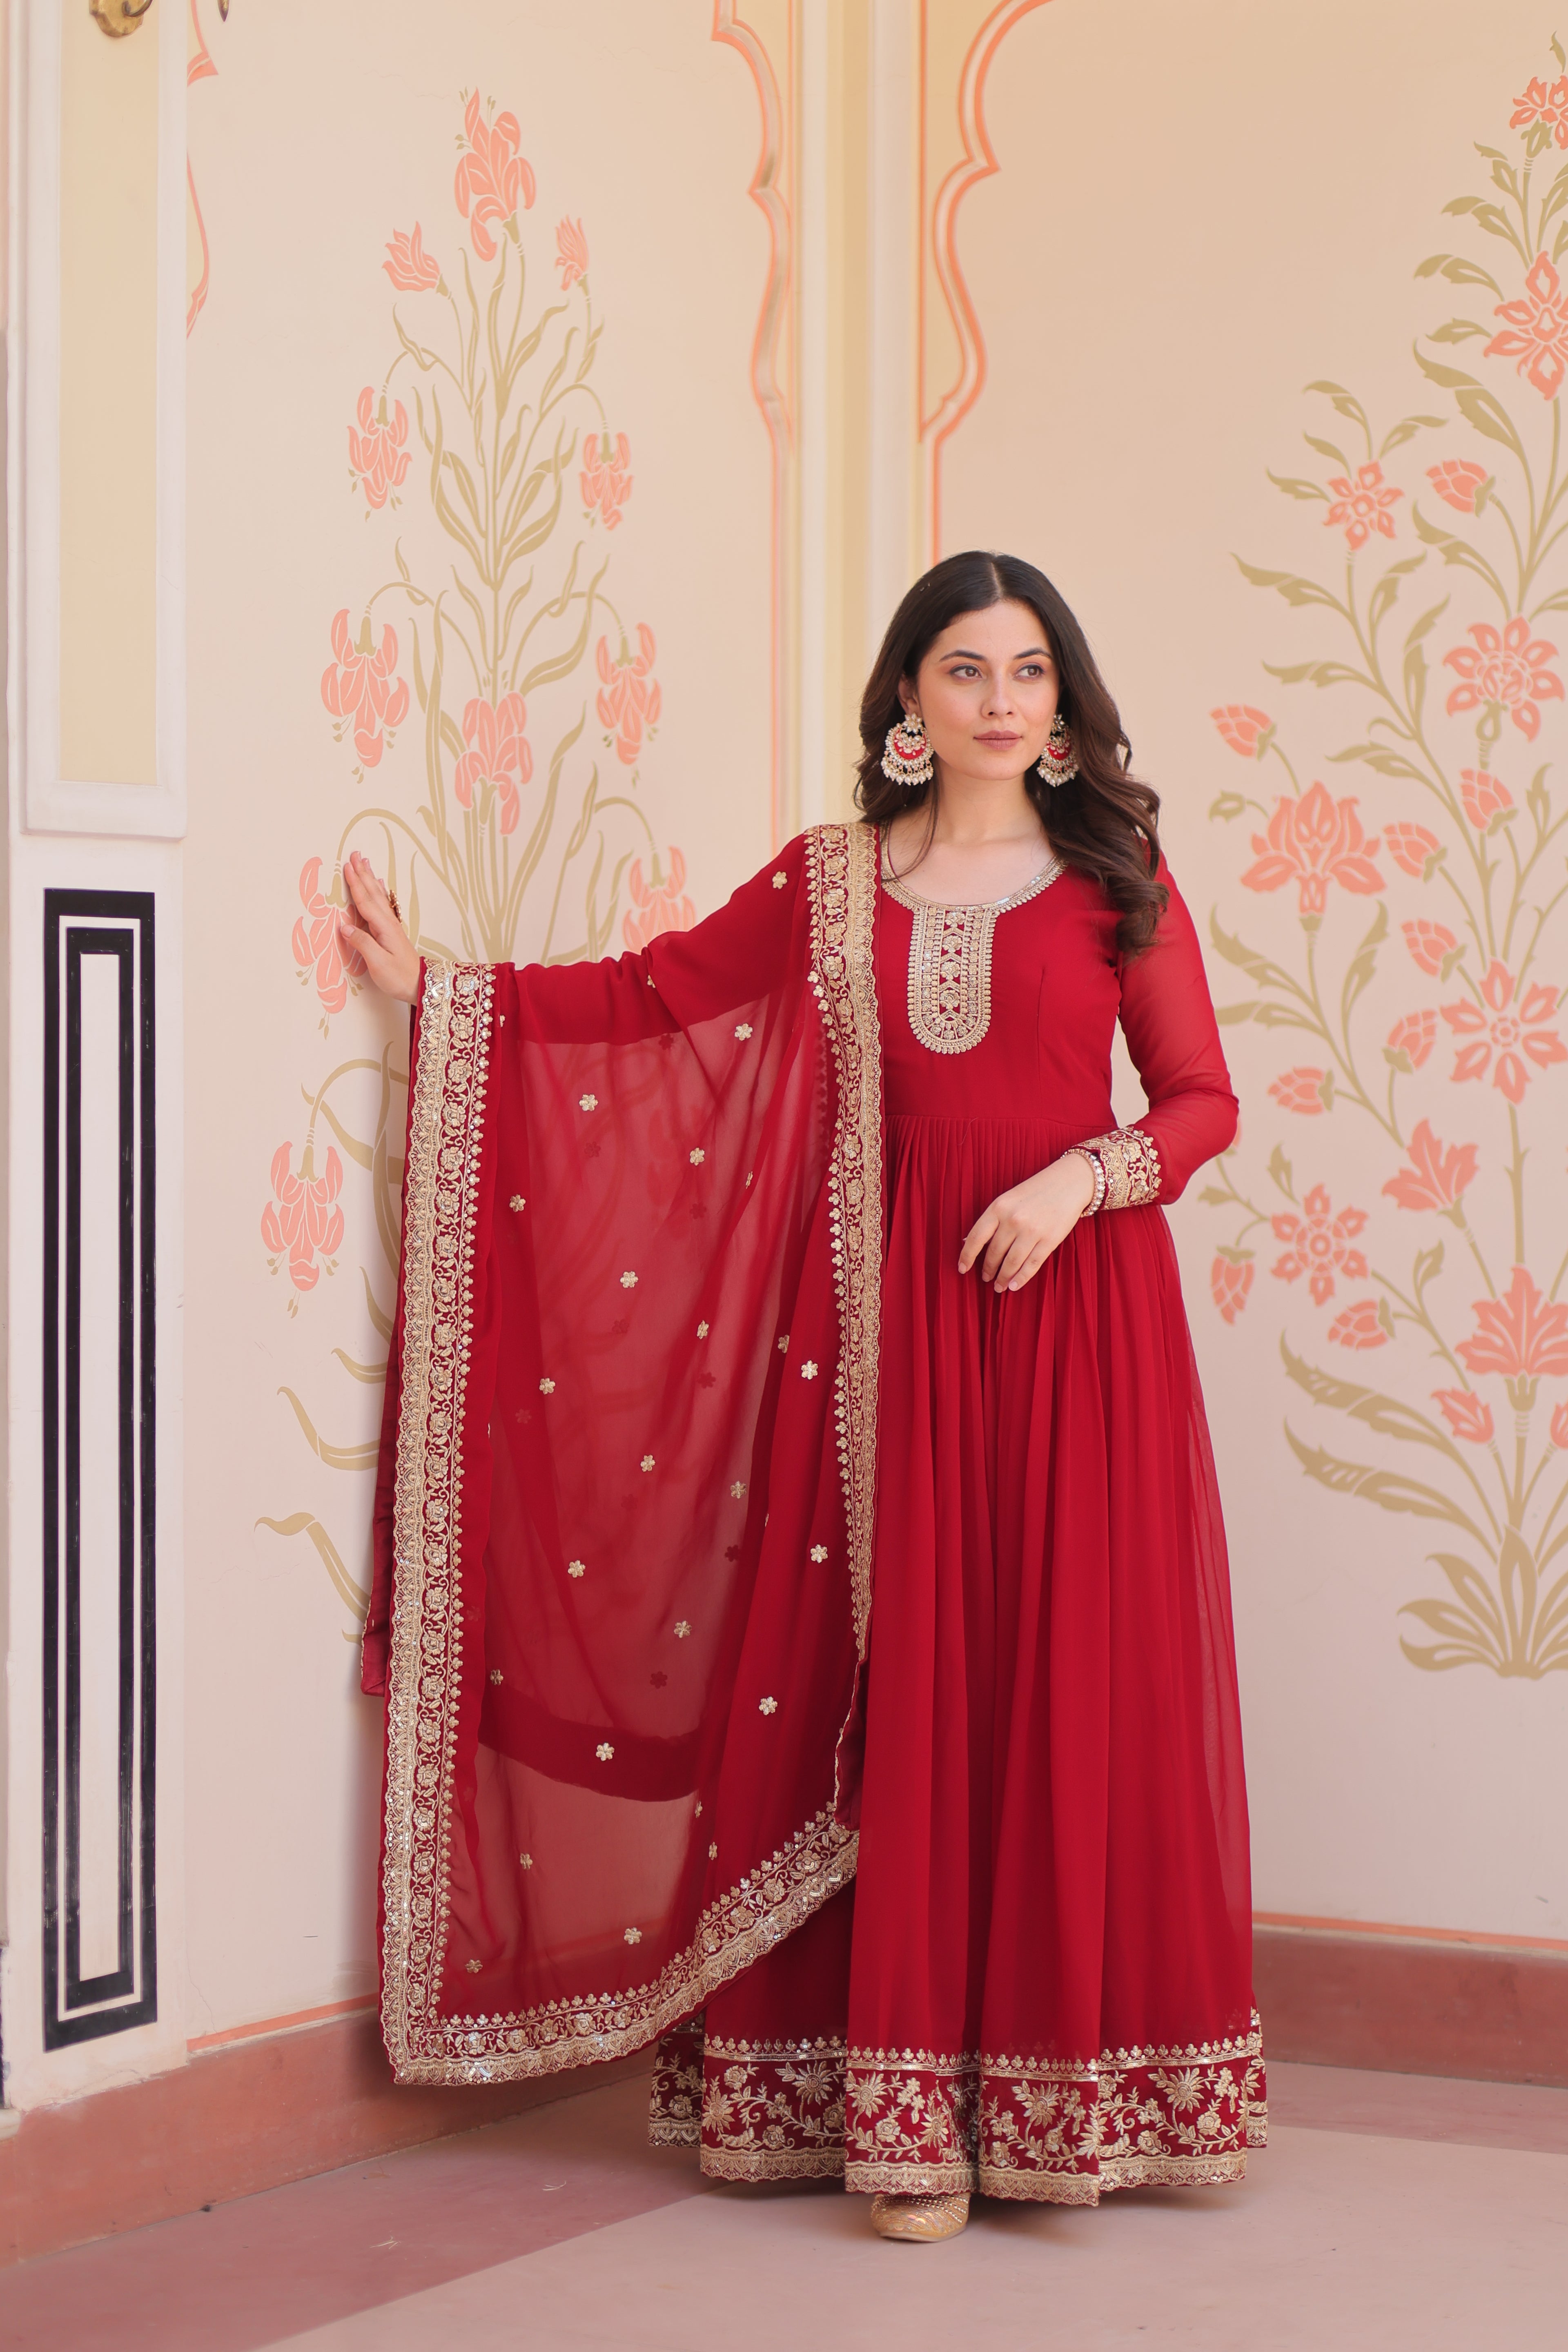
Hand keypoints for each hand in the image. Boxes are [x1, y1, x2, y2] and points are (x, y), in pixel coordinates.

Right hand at [341, 851, 421, 1003]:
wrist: (419, 984)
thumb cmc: (398, 977)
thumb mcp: (378, 963)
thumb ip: (362, 943)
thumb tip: (344, 926)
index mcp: (383, 927)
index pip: (365, 901)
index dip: (355, 883)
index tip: (348, 866)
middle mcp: (388, 922)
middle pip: (372, 893)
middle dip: (362, 873)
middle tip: (355, 854)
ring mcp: (390, 925)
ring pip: (377, 896)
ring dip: (370, 878)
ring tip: (365, 862)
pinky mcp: (391, 930)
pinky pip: (382, 904)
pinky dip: (378, 891)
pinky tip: (378, 884)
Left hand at [958, 1153, 1096, 1292]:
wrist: (1068, 1183)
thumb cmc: (1034, 1192)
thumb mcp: (1007, 1200)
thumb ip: (991, 1220)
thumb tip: (968, 1241)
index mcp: (998, 1207)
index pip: (976, 1237)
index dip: (967, 1256)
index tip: (962, 1268)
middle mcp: (1013, 1220)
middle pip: (994, 1253)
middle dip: (988, 1269)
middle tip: (985, 1278)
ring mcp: (1032, 1231)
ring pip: (1011, 1262)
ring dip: (1003, 1278)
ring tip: (999, 1286)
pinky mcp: (1049, 1240)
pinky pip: (1031, 1265)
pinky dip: (1021, 1278)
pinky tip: (1014, 1286)